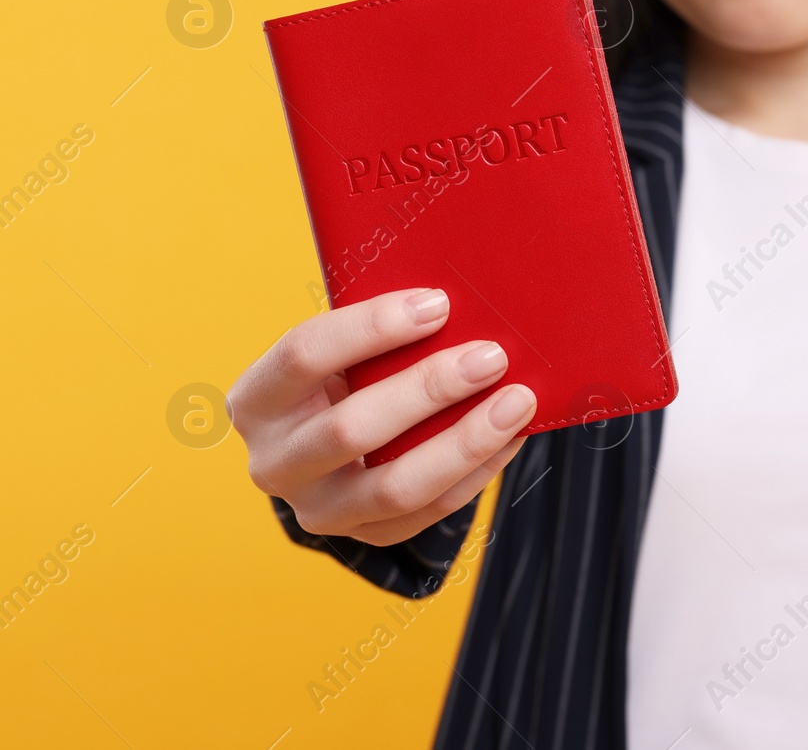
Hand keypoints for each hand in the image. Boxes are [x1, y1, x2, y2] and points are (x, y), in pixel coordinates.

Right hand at [226, 287, 538, 546]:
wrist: (332, 447)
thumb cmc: (344, 377)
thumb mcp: (339, 354)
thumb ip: (379, 334)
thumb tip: (457, 307)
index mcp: (257, 399)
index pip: (304, 355)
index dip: (372, 327)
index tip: (438, 304)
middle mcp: (274, 462)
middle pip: (351, 429)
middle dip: (429, 389)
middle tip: (491, 357)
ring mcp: (318, 509)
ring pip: (395, 486)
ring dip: (465, 442)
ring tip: (517, 401)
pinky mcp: (365, 535)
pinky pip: (429, 511)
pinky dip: (477, 471)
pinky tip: (511, 436)